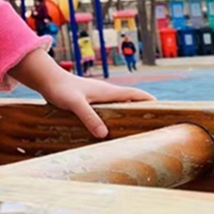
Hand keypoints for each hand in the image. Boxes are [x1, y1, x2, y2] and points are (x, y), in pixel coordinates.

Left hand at [9, 49, 153, 137]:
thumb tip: (104, 134)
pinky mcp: (90, 102)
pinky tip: (114, 131)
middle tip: (159, 126)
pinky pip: (109, 110)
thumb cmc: (60, 89)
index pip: (136, 95)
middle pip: (132, 101)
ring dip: (131, 115)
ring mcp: (99, 97)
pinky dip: (117, 118)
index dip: (151, 102)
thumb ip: (89, 117)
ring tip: (140, 132)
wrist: (46, 80)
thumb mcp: (75, 104)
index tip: (168, 111)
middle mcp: (106, 93)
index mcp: (108, 92)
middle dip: (145, 111)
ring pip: (121, 106)